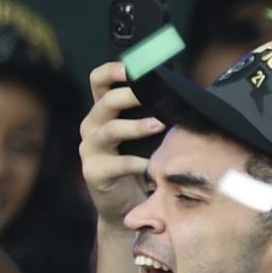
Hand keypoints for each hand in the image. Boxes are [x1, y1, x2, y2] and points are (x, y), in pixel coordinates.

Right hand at [81, 61, 162, 226]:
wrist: (124, 205)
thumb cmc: (138, 164)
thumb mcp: (141, 136)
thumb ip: (151, 113)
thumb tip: (182, 91)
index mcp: (102, 112)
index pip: (98, 81)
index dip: (112, 70)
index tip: (133, 67)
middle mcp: (91, 126)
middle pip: (105, 102)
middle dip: (130, 96)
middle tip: (153, 96)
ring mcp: (89, 149)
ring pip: (109, 129)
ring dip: (135, 126)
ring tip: (159, 126)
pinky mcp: (94, 172)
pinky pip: (116, 164)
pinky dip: (135, 163)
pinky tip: (151, 165)